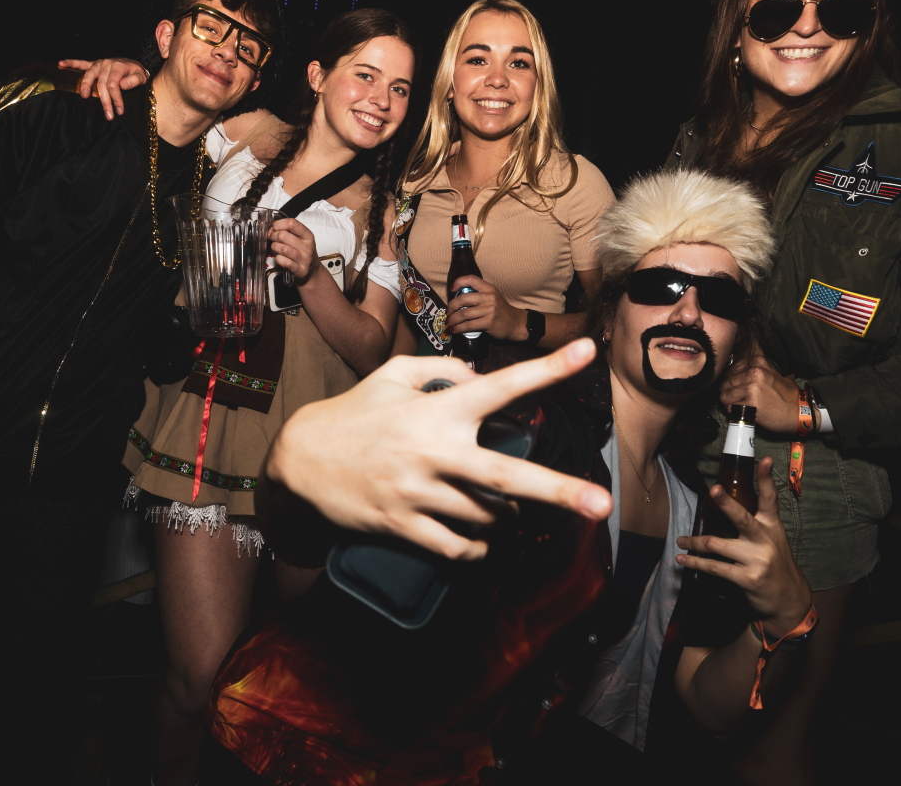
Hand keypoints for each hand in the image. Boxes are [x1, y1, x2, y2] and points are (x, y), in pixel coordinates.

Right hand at [58, 58, 148, 119]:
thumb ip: (134, 81)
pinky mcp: (94, 64)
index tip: (119, 111)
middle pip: (102, 84)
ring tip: (83, 96)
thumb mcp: (141, 76)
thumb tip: (123, 85)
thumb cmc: (136, 72)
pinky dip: (71, 63)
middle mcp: (106, 64)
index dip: (116, 99)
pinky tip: (61, 63)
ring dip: (85, 86)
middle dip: (105, 101)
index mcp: (118, 66)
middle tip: (108, 115)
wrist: (133, 64)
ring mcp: (99, 63)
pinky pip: (81, 63)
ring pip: (89, 75)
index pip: (113, 85)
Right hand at [266, 339, 613, 560]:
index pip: (501, 385)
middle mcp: (434, 452)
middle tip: (602, 505)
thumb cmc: (353, 414)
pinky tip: (483, 541)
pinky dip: (477, 548)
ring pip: (487, 517)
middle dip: (559, 491)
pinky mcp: (402, 525)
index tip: (588, 351)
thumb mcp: (391, 375)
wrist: (298, 461)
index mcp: (438, 409)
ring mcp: (418, 493)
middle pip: (507, 475)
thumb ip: (442, 369)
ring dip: (507, 517)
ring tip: (509, 510)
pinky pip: (456, 547)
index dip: (548, 369)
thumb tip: (480, 377)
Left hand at [267, 218, 317, 279]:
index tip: (274, 228)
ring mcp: (304, 259)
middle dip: (273, 236)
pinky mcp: (300, 270)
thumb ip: (288, 231)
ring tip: (275, 248)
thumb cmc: (304, 253)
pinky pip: (283, 261)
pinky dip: (278, 258)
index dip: (278, 224)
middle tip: (272, 238)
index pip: (291, 223)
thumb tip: (271, 228)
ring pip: (282, 248)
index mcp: (308, 236)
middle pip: (283, 235)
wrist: (313, 271)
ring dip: (274, 247)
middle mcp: (307, 247)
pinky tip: (279, 258)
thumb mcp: (302, 239)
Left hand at [446, 275, 528, 341]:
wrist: (516, 324)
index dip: (459, 282)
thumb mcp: (493, 298)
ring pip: (464, 313)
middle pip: (463, 298)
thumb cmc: (502, 311)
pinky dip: (459, 328)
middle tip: (447, 312)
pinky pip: (469, 325)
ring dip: (453, 319)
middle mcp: (489, 297)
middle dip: (451, 306)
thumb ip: (479, 296)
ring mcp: (489, 310)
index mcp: (489, 288)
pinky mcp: (489, 322)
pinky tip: (455, 330)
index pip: (471, 279)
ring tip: (449, 322)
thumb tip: (458, 300)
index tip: (451, 289)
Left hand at [676, 457, 812, 634]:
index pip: (770, 499)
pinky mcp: (747, 578)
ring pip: (718, 545)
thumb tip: (727, 507)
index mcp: (772, 526)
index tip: (764, 459)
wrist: (788, 598)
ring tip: (681, 541)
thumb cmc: (775, 564)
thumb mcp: (773, 539)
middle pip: (742, 517)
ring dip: (695, 543)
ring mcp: (756, 559)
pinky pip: (715, 567)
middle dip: (726, 503)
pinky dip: (696, 563)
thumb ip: (756, 524)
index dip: (766, 479)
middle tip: (712, 490)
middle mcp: (765, 539)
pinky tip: (684, 560)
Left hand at [718, 353, 802, 433]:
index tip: (734, 386)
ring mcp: (752, 386)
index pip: (730, 367)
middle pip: (725, 381)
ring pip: (724, 393)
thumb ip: (756, 368)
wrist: (799, 412)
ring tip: (738, 406)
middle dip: (728, 391)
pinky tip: (742, 412)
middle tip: (736, 399)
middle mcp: (754, 372)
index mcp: (758, 362)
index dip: (730, 379)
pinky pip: (730, 406)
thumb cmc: (787, 396)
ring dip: (729, 402)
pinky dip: (733, 411)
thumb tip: (736, 367)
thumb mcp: (774, 373)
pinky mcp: (751, 402)